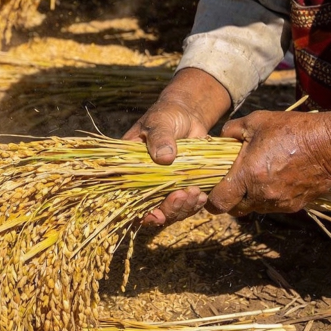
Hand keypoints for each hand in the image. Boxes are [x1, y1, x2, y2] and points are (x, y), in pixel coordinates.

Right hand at [124, 68, 231, 225]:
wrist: (187, 115)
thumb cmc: (166, 115)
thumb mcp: (160, 122)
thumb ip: (161, 137)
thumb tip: (164, 157)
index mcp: (129, 168)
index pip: (129, 199)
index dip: (141, 213)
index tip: (157, 215)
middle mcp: (144, 181)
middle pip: (152, 210)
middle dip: (169, 211)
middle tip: (183, 196)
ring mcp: (163, 185)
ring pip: (171, 211)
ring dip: (183, 208)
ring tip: (195, 193)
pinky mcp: (181, 185)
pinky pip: (186, 204)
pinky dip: (194, 205)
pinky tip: (201, 196)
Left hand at [206, 110, 330, 215]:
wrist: (330, 144)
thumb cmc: (291, 130)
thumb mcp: (256, 121)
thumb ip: (231, 130)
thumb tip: (220, 137)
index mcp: (248, 175)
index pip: (220, 202)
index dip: (211, 201)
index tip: (209, 193)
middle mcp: (262, 194)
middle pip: (235, 210)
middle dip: (228, 201)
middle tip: (228, 186)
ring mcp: (280, 202)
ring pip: (254, 209)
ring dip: (248, 199)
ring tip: (251, 179)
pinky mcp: (295, 205)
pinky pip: (272, 207)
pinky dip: (266, 198)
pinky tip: (270, 180)